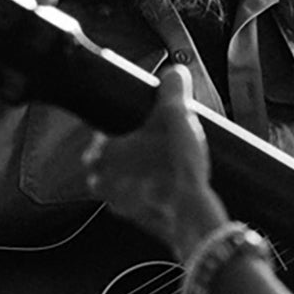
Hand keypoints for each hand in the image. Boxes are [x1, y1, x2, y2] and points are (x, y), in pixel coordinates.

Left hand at [83, 63, 228, 257]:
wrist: (194, 216)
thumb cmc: (176, 170)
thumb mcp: (177, 115)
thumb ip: (173, 87)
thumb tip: (174, 73)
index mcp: (99, 154)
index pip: (105, 129)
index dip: (130, 122)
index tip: (147, 121)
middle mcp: (101, 181)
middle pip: (118, 153)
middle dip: (139, 146)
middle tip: (162, 140)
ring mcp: (118, 204)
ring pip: (129, 177)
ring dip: (146, 169)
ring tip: (171, 162)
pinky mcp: (138, 220)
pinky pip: (143, 197)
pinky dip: (156, 190)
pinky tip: (175, 184)